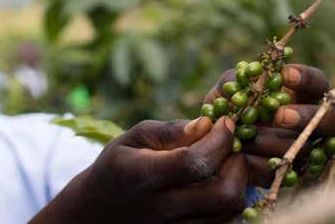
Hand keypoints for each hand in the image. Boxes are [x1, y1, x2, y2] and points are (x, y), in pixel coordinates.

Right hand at [31, 117, 246, 223]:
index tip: (224, 123)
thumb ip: (170, 131)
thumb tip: (207, 123)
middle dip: (238, 166)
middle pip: (225, 195)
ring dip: (237, 186)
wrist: (99, 210)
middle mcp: (165, 208)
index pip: (196, 162)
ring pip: (231, 214)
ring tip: (224, 166)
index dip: (219, 141)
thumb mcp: (133, 138)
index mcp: (146, 176)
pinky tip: (217, 187)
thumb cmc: (117, 165)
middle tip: (230, 148)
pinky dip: (230, 206)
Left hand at [204, 64, 328, 186]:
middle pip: (330, 119)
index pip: (316, 82)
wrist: (212, 141)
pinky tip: (242, 157)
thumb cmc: (226, 107)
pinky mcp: (290, 172)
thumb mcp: (225, 90)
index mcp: (300, 95)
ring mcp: (304, 149)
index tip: (285, 75)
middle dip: (307, 117)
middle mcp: (311, 122)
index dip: (306, 79)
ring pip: (305, 147)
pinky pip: (285, 171)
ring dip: (275, 142)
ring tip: (247, 139)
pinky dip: (262, 164)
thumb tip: (242, 78)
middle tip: (280, 116)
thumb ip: (233, 79)